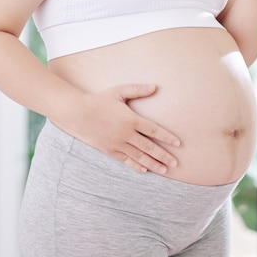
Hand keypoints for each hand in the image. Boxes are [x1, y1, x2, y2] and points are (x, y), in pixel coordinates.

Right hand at [60, 83, 180, 174]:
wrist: (78, 113)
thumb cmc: (99, 100)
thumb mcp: (119, 91)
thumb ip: (138, 90)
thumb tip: (155, 86)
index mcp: (131, 119)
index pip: (154, 130)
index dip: (167, 137)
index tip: (178, 143)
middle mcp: (126, 134)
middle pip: (149, 147)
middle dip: (164, 156)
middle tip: (176, 163)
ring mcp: (117, 144)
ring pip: (139, 156)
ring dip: (153, 164)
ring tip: (164, 170)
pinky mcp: (109, 150)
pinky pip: (125, 160)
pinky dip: (136, 165)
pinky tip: (144, 169)